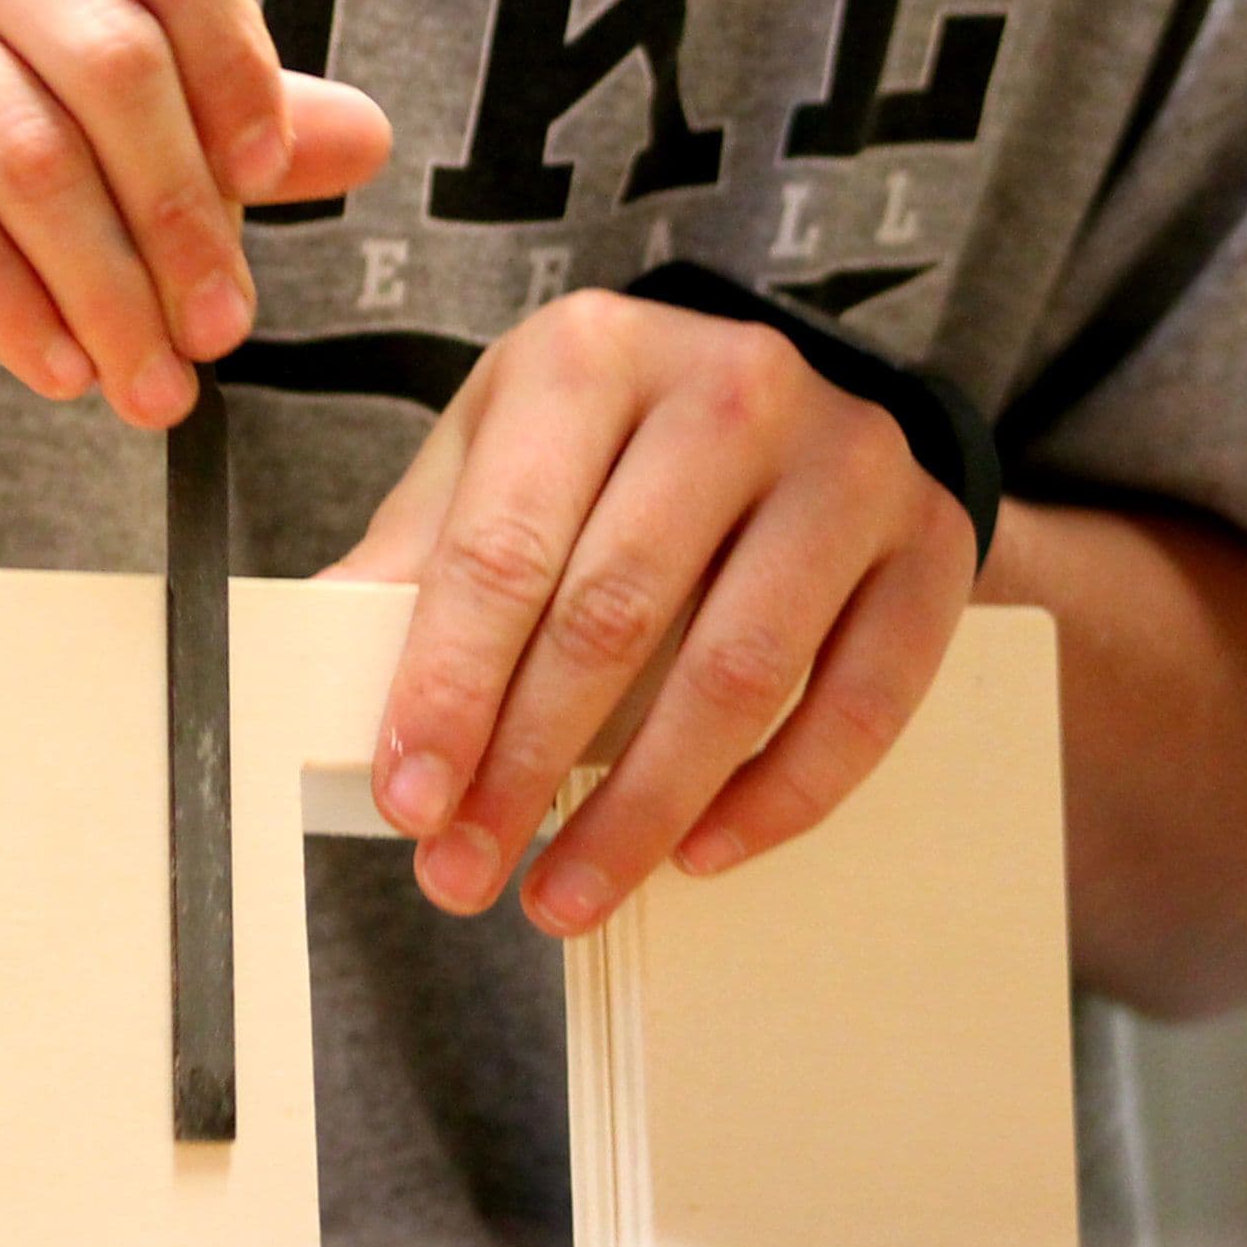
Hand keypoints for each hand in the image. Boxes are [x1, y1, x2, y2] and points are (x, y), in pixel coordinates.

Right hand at [0, 0, 389, 427]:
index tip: (270, 185)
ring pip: (18, 149)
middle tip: (220, 330)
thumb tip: (356, 141)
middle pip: (106, 61)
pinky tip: (50, 361)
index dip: (240, 69)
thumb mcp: (22, 39)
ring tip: (144, 378)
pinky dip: (4, 302)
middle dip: (180, 220)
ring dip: (101, 288)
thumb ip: (190, 87)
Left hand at [326, 289, 977, 934]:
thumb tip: (316, 653)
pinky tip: (698, 853)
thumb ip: (421, 552)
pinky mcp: (929, 539)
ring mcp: (845, 461)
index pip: (503, 544)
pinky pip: (859, 701)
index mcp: (592, 355)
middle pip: (613, 612)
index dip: (447, 687)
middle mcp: (731, 388)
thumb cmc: (621, 442)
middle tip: (466, 872)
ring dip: (641, 808)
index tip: (408, 800)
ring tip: (566, 891)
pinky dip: (777, 797)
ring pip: (737, 669)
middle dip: (526, 765)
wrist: (798, 407)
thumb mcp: (504, 453)